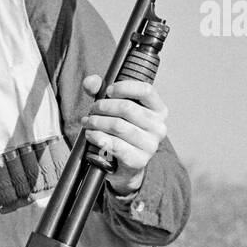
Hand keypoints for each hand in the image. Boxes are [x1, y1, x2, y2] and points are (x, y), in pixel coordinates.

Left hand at [82, 74, 167, 195]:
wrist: (123, 164)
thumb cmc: (120, 130)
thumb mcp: (112, 108)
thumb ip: (100, 91)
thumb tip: (90, 82)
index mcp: (158, 110)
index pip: (146, 90)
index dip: (124, 87)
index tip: (108, 90)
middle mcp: (159, 127)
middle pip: (127, 108)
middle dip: (103, 107)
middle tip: (91, 110)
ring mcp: (151, 145)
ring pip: (118, 126)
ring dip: (97, 122)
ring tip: (87, 122)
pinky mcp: (139, 160)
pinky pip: (115, 145)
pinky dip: (98, 138)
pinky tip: (90, 135)